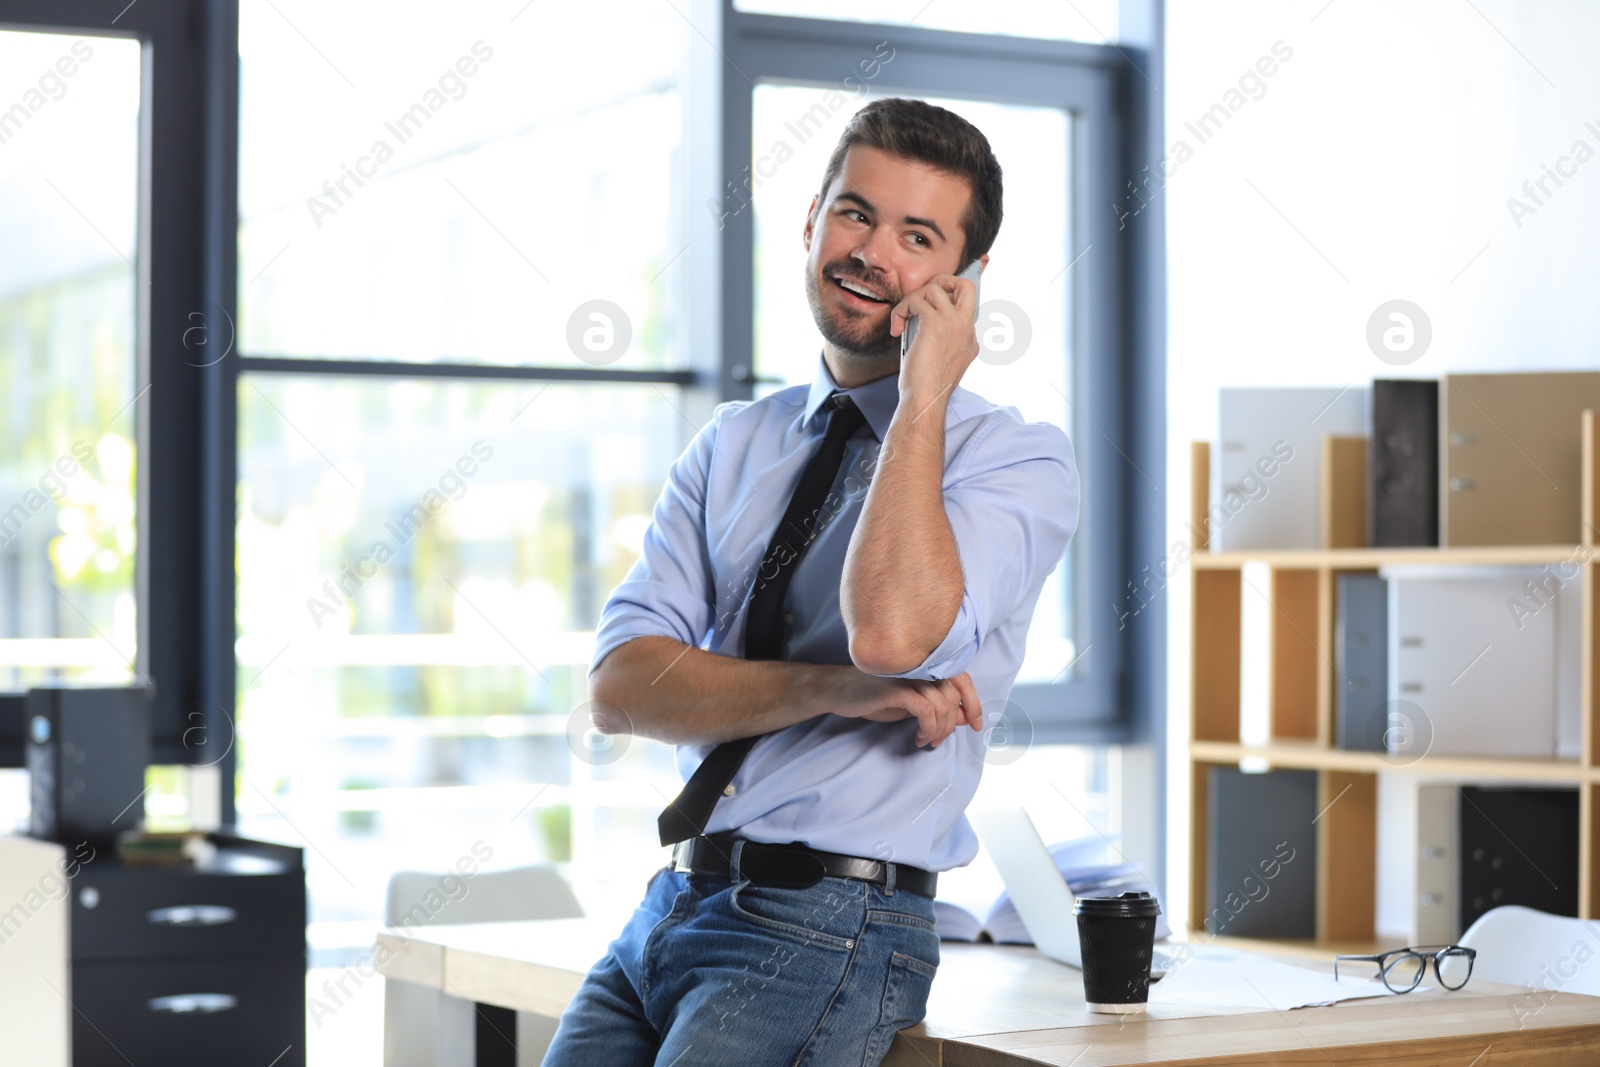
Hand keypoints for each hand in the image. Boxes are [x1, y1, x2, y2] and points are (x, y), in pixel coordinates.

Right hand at [830, 670, 983, 747]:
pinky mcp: (896, 688)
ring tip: (925, 739)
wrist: (839, 691)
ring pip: (943, 706)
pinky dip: (928, 728)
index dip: (974, 703)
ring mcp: (908, 675)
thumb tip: (966, 717)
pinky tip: (918, 737)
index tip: (976, 726)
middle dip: (951, 726)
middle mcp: (920, 666)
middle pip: (954, 697)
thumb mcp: (912, 702)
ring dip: (938, 731)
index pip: (963, 680)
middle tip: (936, 741)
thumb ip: (938, 705)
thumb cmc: (876, 696)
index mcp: (926, 665)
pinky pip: (926, 710)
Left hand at [889, 271, 979, 398]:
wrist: (925, 398)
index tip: (926, 310)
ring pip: (934, 288)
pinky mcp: (935, 323)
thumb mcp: (944, 361)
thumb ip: (943, 341)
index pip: (965, 305)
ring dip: (912, 299)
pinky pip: (916, 301)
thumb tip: (923, 324)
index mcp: (970, 338)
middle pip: (966, 286)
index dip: (945, 302)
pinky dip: (901, 310)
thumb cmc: (928, 386)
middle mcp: (966, 328)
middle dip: (943, 281)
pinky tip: (897, 328)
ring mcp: (954, 323)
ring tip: (903, 318)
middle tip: (923, 297)